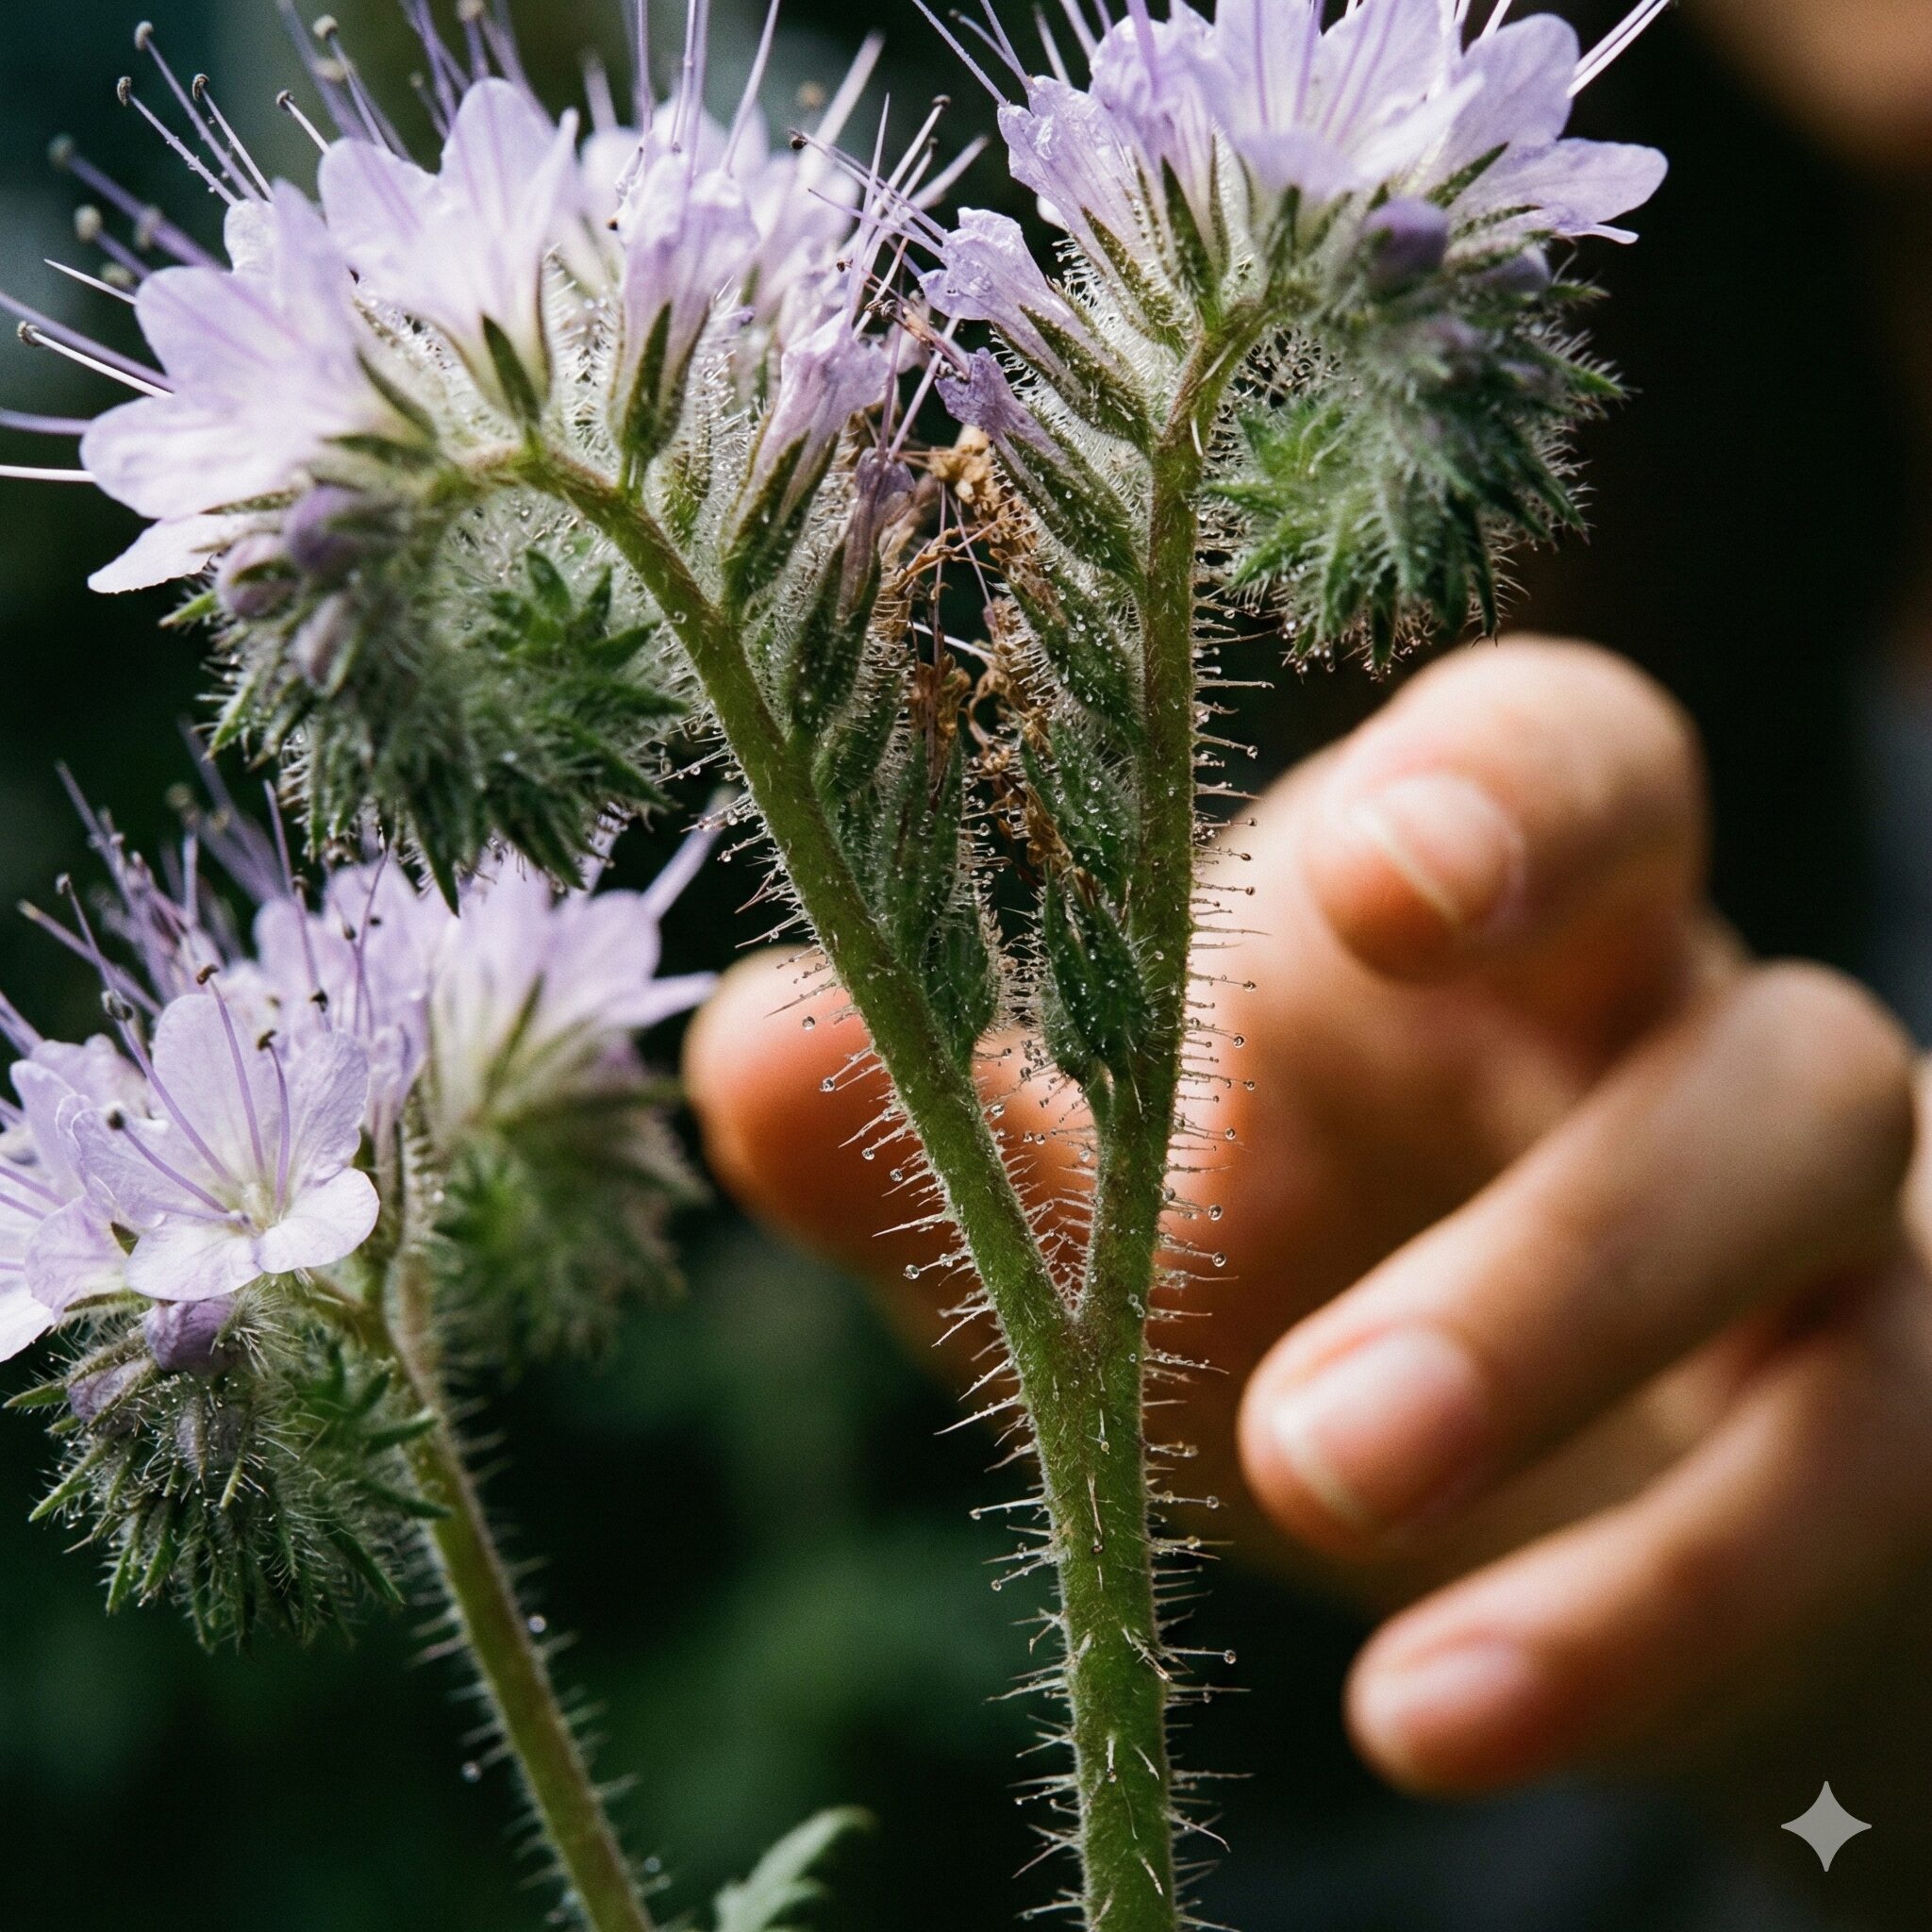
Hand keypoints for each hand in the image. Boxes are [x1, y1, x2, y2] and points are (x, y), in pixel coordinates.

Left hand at [685, 639, 1931, 1879]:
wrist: (1533, 1522)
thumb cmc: (1286, 1295)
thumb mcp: (1104, 1224)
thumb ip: (941, 1137)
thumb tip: (744, 1051)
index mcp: (1484, 927)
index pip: (1566, 760)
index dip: (1503, 799)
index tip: (1376, 888)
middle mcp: (1681, 1039)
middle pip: (1754, 1028)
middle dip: (1556, 1223)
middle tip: (1306, 1421)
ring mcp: (1828, 1233)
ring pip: (1827, 1238)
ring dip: (1572, 1390)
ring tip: (1317, 1517)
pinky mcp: (1893, 1433)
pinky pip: (1859, 1495)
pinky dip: (1650, 1622)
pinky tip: (1430, 1718)